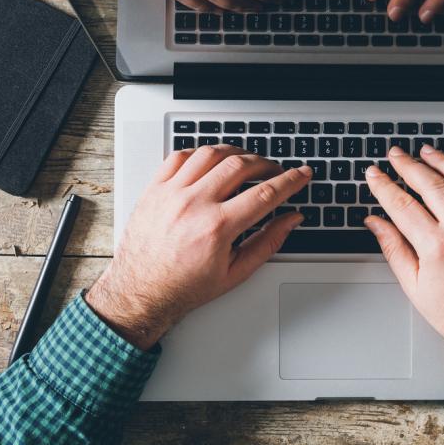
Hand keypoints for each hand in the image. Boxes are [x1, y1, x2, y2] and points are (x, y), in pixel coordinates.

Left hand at [86, 146, 310, 350]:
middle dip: (266, 164)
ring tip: (247, 162)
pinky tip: (212, 161)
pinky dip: (201, 153)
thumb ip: (268, 242)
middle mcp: (193, 205)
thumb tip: (291, 220)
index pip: (265, 194)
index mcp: (217, 228)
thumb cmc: (185, 286)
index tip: (302, 173)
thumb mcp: (236, 272)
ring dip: (236, 153)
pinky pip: (180, 155)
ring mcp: (171, 193)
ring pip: (211, 153)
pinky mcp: (155, 188)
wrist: (141, 291)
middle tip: (276, 171)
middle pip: (240, 165)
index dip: (290, 180)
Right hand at [364, 145, 443, 395]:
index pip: (401, 204)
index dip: (383, 185)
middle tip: (396, 155)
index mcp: (436, 247)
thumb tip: (375, 223)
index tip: (374, 174)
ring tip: (427, 152)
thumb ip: (393, 248)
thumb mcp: (414, 286)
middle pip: (431, 183)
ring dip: (442, 161)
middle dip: (408, 165)